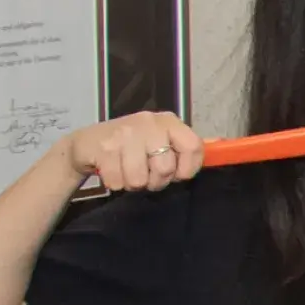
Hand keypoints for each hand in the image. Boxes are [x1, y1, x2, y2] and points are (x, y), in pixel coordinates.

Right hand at [63, 111, 206, 193]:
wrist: (86, 143)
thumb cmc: (130, 146)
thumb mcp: (159, 140)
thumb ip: (183, 146)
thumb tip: (218, 147)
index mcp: (168, 121)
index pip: (194, 147)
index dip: (187, 169)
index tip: (177, 175)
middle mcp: (148, 122)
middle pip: (165, 169)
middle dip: (155, 181)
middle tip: (144, 173)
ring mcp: (124, 133)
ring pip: (140, 179)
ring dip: (133, 183)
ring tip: (127, 171)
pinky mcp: (103, 147)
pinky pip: (118, 182)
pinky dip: (115, 183)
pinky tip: (111, 170)